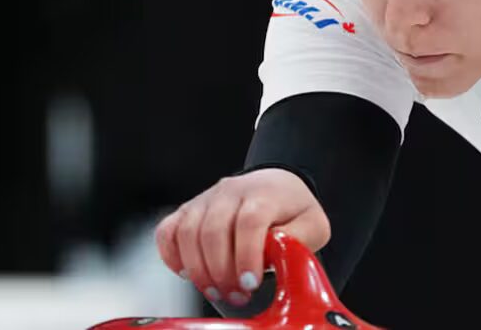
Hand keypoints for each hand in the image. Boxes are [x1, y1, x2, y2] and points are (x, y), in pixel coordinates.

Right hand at [154, 168, 329, 305]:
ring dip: (199, 270)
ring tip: (217, 291)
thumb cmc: (292, 209)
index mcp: (264, 194)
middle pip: (213, 230)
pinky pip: (167, 231)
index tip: (250, 282)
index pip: (249, 221)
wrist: (276, 185)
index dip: (246, 255)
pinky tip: (189, 274)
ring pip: (188, 233)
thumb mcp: (313, 225)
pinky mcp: (188, 210)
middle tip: (235, 295)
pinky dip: (172, 256)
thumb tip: (277, 255)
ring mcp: (205, 199)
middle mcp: (231, 192)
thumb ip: (298, 241)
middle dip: (221, 271)